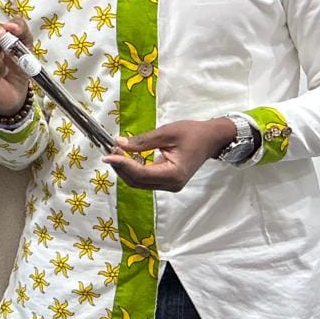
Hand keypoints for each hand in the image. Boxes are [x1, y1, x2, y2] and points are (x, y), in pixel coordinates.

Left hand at [106, 117, 235, 191]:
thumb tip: (118, 143)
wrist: (211, 138)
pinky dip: (133, 169)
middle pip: (137, 181)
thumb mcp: (166, 133)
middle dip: (121, 167)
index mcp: (174, 174)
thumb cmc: (193, 133)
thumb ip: (142, 141)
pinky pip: (145, 179)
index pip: (141, 174)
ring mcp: (169, 185)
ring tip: (116, 152)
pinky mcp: (167, 181)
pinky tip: (126, 157)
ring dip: (125, 169)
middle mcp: (171, 184)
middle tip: (111, 150)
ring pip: (139, 182)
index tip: (107, 155)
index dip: (122, 165)